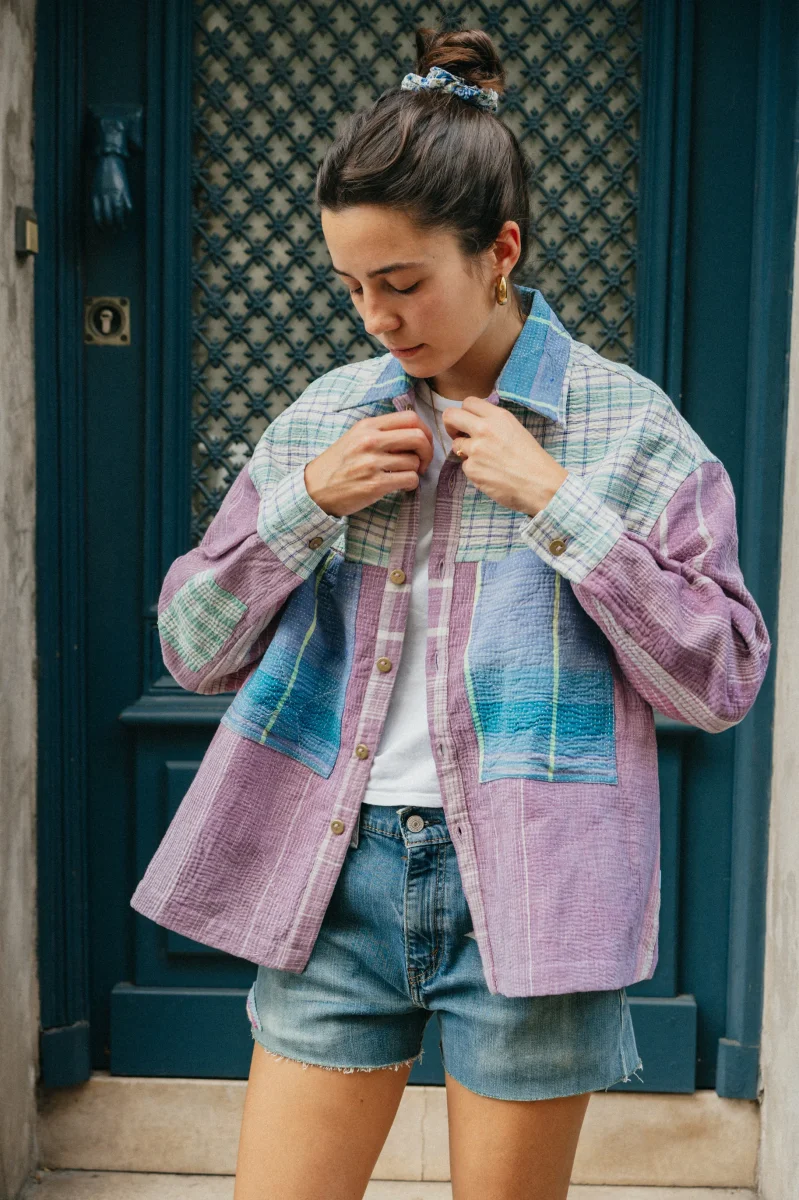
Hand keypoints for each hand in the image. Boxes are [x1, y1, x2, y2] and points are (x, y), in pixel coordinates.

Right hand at [304, 410, 434, 517]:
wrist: (315, 489)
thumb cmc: (338, 464)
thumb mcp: (355, 438)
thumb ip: (381, 432)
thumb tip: (413, 432)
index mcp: (367, 426)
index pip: (410, 418)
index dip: (425, 430)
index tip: (424, 442)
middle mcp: (370, 441)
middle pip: (418, 437)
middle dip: (428, 451)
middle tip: (423, 461)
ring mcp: (372, 463)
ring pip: (414, 461)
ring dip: (416, 471)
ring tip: (406, 475)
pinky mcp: (375, 484)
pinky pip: (409, 480)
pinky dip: (411, 484)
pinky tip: (403, 486)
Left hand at [442, 396, 568, 515]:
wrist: (539, 484)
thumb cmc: (532, 459)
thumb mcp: (515, 429)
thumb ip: (494, 422)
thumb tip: (474, 422)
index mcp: (497, 416)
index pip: (468, 402)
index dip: (464, 412)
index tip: (466, 422)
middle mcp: (484, 429)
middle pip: (450, 416)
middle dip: (450, 425)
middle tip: (457, 434)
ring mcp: (475, 449)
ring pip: (456, 445)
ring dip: (466, 451)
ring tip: (486, 460)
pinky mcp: (472, 469)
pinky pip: (465, 466)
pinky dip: (474, 470)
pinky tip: (490, 473)